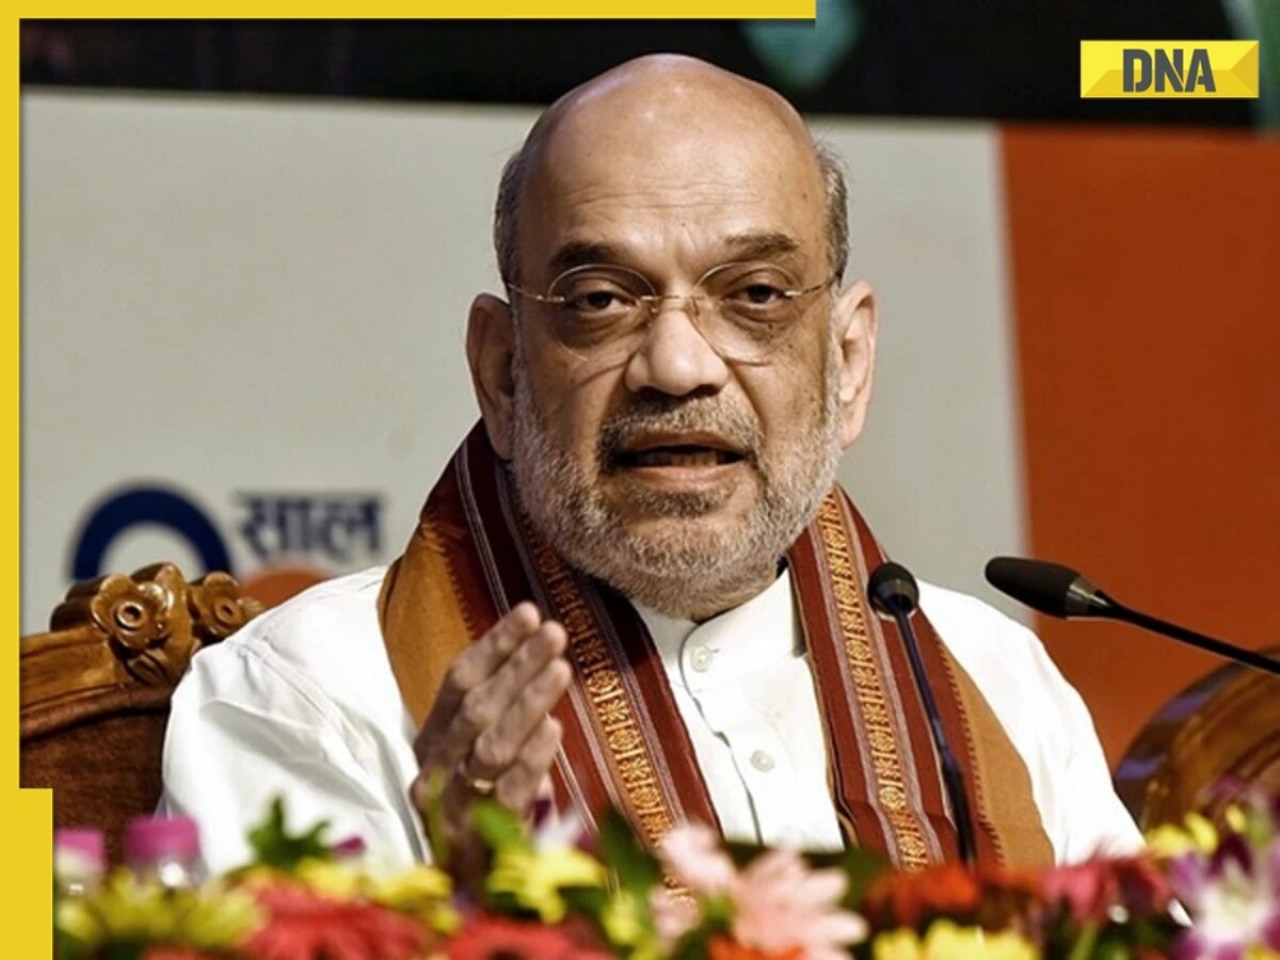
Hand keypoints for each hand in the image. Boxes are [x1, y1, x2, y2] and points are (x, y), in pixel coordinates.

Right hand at [409, 601, 570, 878]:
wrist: (466, 889)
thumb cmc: (481, 807)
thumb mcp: (481, 754)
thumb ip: (501, 713)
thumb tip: (539, 656)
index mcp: (429, 742)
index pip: (457, 682)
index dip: (495, 645)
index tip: (529, 613)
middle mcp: (431, 769)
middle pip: (475, 706)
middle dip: (517, 664)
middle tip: (555, 632)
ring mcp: (451, 806)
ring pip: (489, 744)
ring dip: (527, 701)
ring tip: (561, 668)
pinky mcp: (478, 839)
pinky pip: (507, 791)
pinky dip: (531, 758)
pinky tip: (554, 730)